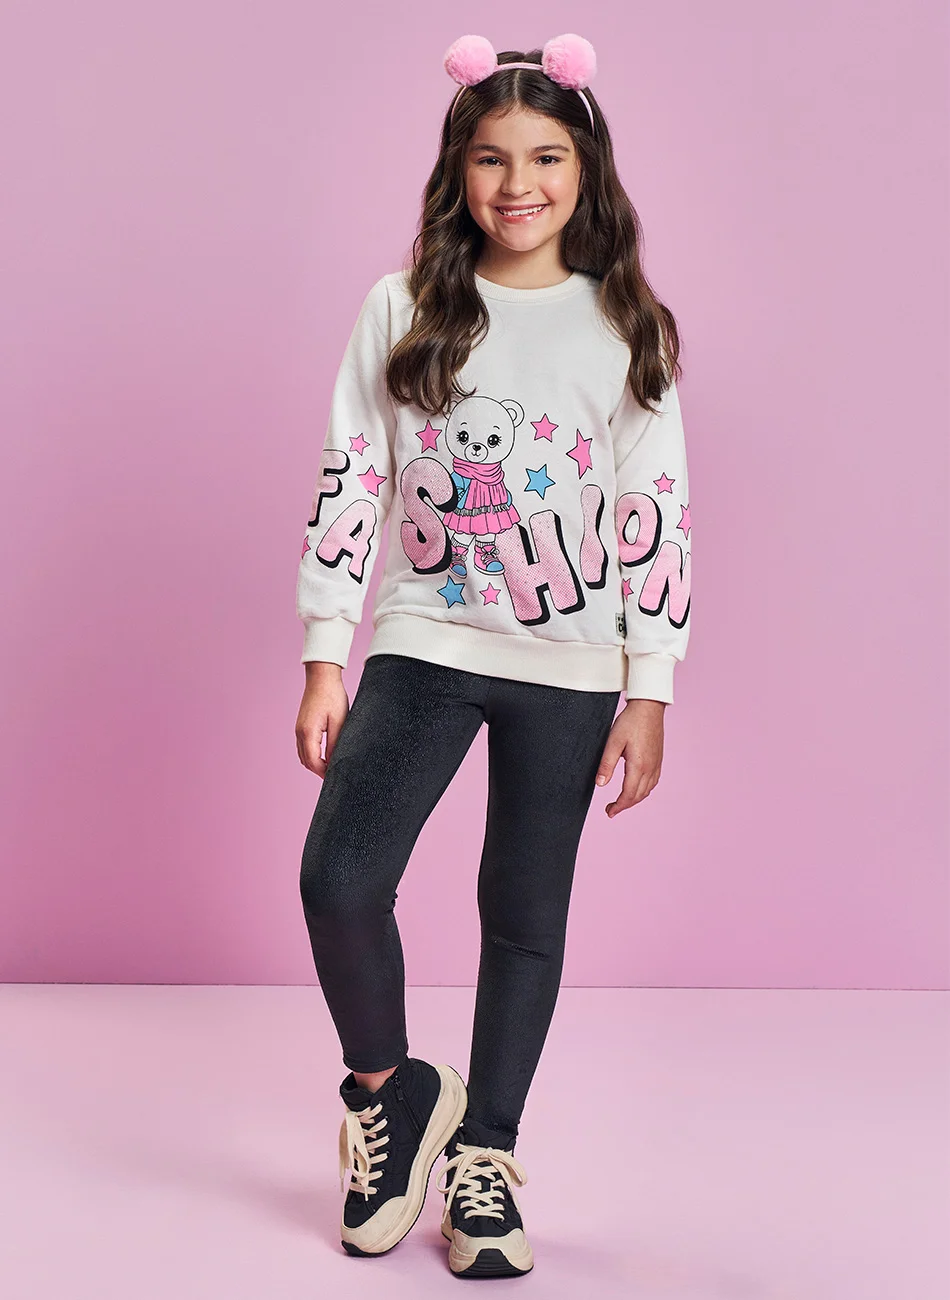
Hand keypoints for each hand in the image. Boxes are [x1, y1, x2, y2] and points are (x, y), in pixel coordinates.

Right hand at [295, 662, 348, 777]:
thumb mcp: (339, 721)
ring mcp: (298, 729)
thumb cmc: (332, 696)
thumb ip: (335, 743)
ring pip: (303, 756)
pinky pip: (303, 747)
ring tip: (331, 767)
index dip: (325, 773)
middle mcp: (299, 733)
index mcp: (308, 733)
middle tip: (336, 775)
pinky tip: (325, 755)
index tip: (337, 777)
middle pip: (306, 762)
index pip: (314, 762)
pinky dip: (312, 755)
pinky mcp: (301, 726)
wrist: (321, 677)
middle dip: (320, 771)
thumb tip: (335, 761)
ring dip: (315, 764)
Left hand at [595, 698, 665, 816]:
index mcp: (638, 766)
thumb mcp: (613, 742)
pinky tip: (637, 788)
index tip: (609, 812)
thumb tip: (600, 784)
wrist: (649, 707)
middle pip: (638, 796)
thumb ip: (606, 764)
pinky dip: (644, 790)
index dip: (618, 806)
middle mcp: (650, 768)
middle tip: (611, 809)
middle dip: (625, 805)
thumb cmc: (630, 722)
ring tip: (622, 802)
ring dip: (634, 799)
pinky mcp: (659, 759)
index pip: (628, 794)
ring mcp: (656, 764)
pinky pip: (653, 782)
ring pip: (647, 790)